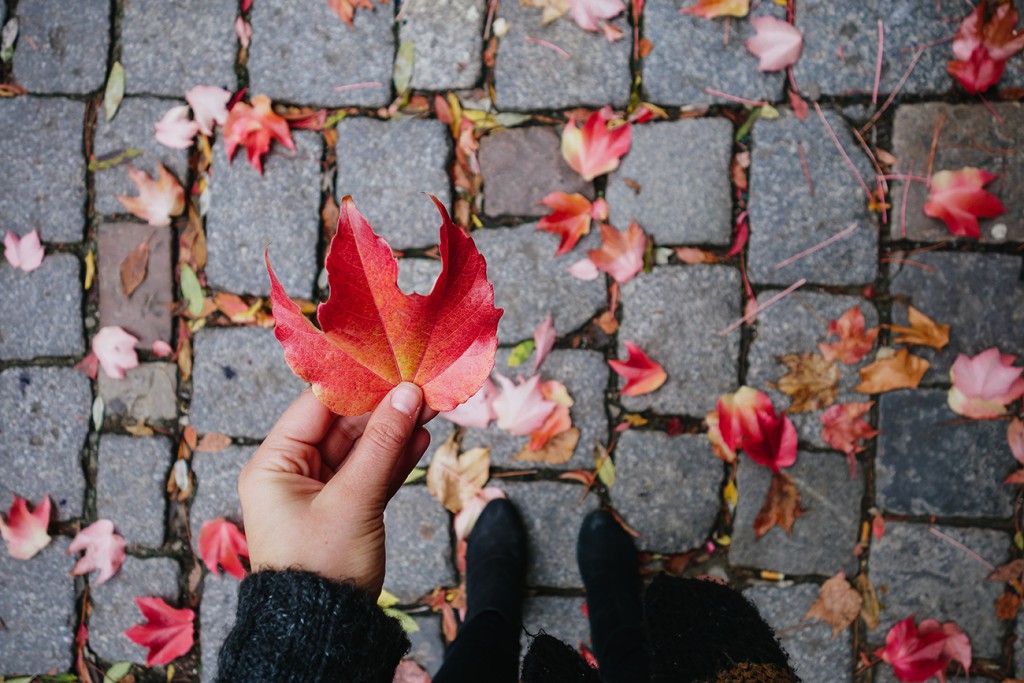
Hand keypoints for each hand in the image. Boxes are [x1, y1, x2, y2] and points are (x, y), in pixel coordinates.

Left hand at [238, 383, 435, 595]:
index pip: (315, 407)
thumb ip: (382, 444)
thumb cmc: (321, 568)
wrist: (324, 632)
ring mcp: (321, 491)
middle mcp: (293, 473)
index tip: (389, 363)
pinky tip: (421, 436)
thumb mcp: (353, 500)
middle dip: (383, 406)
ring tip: (430, 405)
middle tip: (421, 383)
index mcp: (274, 465)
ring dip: (395, 429)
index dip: (354, 384)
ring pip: (362, 448)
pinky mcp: (345, 509)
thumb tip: (407, 394)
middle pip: (342, 425)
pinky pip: (371, 472)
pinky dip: (395, 457)